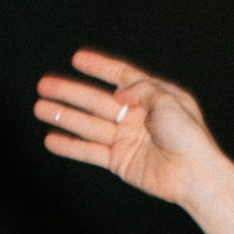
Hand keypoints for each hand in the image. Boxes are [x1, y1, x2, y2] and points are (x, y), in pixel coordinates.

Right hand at [34, 51, 223, 210]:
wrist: (193, 175)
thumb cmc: (188, 136)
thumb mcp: (169, 101)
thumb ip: (141, 89)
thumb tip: (118, 92)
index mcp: (152, 97)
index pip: (121, 76)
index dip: (99, 67)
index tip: (77, 58)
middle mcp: (136, 116)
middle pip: (96, 100)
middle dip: (69, 92)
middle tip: (44, 85)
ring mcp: (126, 139)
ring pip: (88, 124)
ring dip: (63, 117)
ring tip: (39, 108)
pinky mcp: (119, 161)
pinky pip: (90, 151)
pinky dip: (70, 146)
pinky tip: (51, 139)